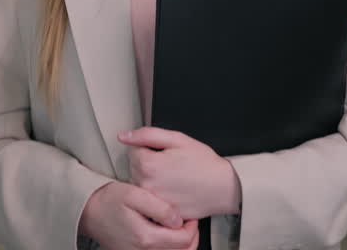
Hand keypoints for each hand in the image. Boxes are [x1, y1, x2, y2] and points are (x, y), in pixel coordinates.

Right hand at [79, 181, 198, 249]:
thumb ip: (159, 208)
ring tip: (180, 227)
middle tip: (190, 221)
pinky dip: (170, 247)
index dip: (193, 227)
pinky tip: (167, 233)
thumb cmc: (109, 200)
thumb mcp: (134, 194)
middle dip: (191, 236)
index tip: (190, 215)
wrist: (88, 211)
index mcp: (145, 238)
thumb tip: (178, 221)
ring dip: (182, 244)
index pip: (183, 240)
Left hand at [118, 127, 241, 219]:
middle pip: (134, 167)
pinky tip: (173, 189)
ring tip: (173, 176)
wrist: (223, 187)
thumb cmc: (204, 163)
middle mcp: (146, 185)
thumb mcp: (178, 139)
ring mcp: (153, 201)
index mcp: (148, 165)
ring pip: (141, 183)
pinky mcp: (160, 212)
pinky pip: (151, 198)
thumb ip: (147, 135)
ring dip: (152, 178)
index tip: (164, 151)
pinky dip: (158, 193)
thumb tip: (123, 136)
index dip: (149, 147)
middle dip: (148, 162)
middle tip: (171, 163)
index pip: (133, 150)